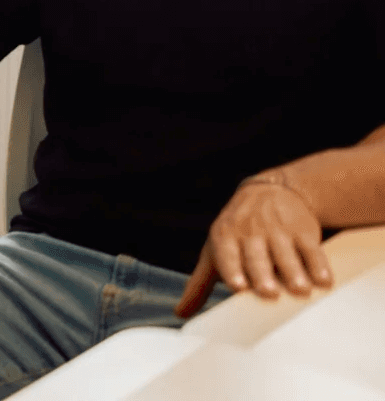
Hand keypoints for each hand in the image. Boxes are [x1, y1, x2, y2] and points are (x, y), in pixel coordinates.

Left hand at [175, 172, 333, 317]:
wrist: (269, 192)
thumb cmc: (237, 232)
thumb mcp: (215, 250)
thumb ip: (199, 283)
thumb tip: (180, 313)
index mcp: (224, 237)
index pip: (226, 254)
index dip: (231, 269)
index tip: (238, 286)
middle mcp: (250, 232)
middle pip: (256, 255)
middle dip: (262, 273)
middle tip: (270, 293)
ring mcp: (278, 229)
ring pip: (285, 252)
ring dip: (293, 271)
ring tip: (300, 290)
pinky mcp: (303, 229)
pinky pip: (311, 248)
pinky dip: (318, 264)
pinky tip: (324, 280)